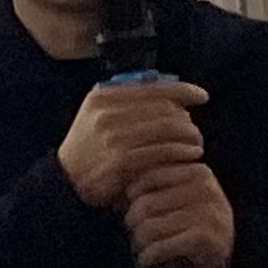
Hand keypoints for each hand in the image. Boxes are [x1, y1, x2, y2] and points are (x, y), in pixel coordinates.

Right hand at [60, 75, 207, 209]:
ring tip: (197, 143)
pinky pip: (163, 151)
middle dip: (187, 118)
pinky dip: (182, 151)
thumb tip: (168, 92)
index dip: (182, 89)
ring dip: (189, 135)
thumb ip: (126, 102)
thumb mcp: (98, 116)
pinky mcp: (121, 160)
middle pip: (163, 107)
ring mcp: (113, 136)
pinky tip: (191, 155)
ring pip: (166, 128)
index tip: (202, 96)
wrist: (65, 181)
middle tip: (196, 130)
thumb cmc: (90, 148)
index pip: (151, 86)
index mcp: (102, 96)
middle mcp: (107, 112)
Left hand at [124, 163, 235, 267]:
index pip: (146, 177)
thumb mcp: (175, 196)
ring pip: (149, 227)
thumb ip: (152, 184)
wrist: (225, 255)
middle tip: (133, 234)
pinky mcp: (206, 238)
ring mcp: (208, 213)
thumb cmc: (190, 222)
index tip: (131, 210)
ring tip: (140, 248)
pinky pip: (161, 246)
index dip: (131, 196)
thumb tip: (111, 177)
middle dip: (132, 223)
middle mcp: (205, 188)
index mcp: (197, 171)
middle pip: (145, 205)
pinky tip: (146, 262)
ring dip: (139, 243)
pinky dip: (148, 257)